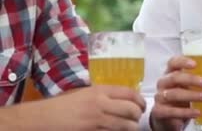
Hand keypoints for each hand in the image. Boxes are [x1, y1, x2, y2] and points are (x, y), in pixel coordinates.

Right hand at [21, 85, 144, 130]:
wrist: (42, 119)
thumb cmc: (63, 106)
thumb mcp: (84, 94)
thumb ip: (104, 95)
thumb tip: (125, 99)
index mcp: (100, 91)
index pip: (130, 93)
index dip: (141, 101)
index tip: (142, 106)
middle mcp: (101, 104)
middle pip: (132, 110)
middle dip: (138, 116)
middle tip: (136, 118)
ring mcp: (97, 121)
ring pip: (128, 126)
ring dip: (131, 128)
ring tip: (129, 128)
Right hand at [150, 56, 201, 130]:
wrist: (169, 118)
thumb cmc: (183, 97)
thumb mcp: (195, 87)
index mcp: (172, 73)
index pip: (173, 62)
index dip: (183, 61)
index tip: (195, 64)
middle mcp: (164, 83)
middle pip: (175, 77)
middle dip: (193, 80)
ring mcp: (160, 97)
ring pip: (173, 94)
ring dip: (192, 95)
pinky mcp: (159, 112)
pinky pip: (170, 111)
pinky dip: (185, 113)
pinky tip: (197, 113)